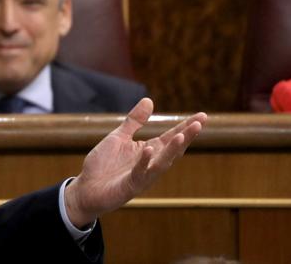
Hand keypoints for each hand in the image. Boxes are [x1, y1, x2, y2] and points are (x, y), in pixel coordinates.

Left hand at [63, 98, 205, 226]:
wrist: (87, 189)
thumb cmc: (104, 165)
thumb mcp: (119, 137)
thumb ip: (134, 121)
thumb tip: (149, 100)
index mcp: (149, 151)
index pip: (171, 137)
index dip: (186, 126)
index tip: (203, 116)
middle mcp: (151, 163)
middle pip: (172, 149)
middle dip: (186, 136)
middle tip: (200, 122)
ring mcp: (143, 176)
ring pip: (162, 162)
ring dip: (173, 150)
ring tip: (182, 135)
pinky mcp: (131, 185)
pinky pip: (140, 173)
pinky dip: (145, 162)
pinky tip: (149, 149)